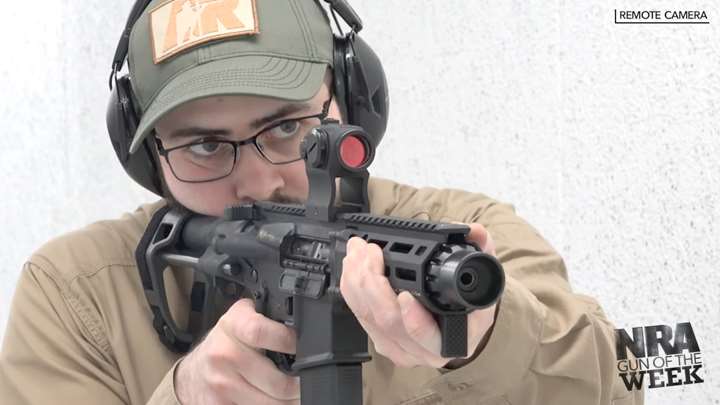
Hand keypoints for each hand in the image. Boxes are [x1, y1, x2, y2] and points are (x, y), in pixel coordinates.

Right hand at [174, 299, 299, 404]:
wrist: (192, 373)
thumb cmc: (224, 344)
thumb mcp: (241, 320)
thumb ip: (267, 318)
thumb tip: (301, 325)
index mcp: (232, 326)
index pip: (260, 332)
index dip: (288, 341)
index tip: (303, 348)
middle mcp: (224, 354)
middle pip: (277, 381)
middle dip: (299, 385)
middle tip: (306, 381)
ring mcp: (221, 384)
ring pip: (271, 403)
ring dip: (290, 402)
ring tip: (295, 394)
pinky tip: (273, 399)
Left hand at [340, 223, 497, 368]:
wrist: (463, 322)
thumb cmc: (471, 303)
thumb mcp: (484, 277)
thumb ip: (482, 250)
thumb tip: (474, 231)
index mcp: (456, 339)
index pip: (430, 336)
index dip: (414, 320)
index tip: (405, 296)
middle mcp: (426, 350)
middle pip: (390, 322)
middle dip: (373, 283)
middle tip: (370, 252)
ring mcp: (402, 349)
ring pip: (370, 319)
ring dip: (357, 283)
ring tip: (357, 253)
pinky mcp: (382, 342)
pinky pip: (360, 318)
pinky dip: (352, 291)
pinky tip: (351, 269)